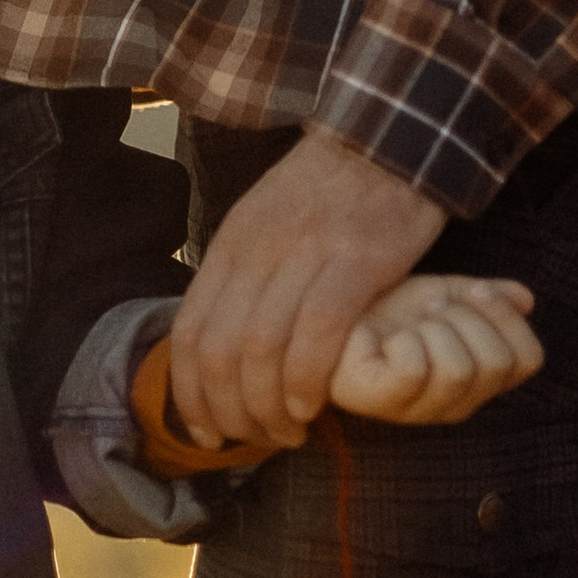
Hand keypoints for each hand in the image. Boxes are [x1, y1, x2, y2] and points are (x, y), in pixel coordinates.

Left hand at [169, 131, 443, 447]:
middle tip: (255, 440)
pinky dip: (308, 382)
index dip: (189, 395)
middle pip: (220, 353)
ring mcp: (305, 255)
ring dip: (270, 409)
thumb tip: (223, 348)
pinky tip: (314, 404)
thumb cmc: (328, 191)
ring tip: (288, 431)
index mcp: (230, 243)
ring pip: (262, 352)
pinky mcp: (356, 262)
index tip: (205, 434)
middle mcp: (257, 251)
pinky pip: (318, 336)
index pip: (189, 333)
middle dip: (230, 413)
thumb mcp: (264, 222)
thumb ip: (244, 278)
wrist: (388, 138)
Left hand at [331, 273, 540, 424]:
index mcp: (478, 381)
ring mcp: (419, 410)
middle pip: (496, 362)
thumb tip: (525, 298)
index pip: (528, 358)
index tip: (472, 292)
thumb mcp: (444, 293)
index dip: (506, 317)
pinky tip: (387, 339)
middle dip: (464, 317)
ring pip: (458, 367)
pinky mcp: (381, 402)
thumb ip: (486, 298)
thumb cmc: (388, 308)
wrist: (329, 309)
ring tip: (409, 323)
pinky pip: (415, 369)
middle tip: (429, 310)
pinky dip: (404, 340)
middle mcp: (456, 404)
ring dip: (433, 327)